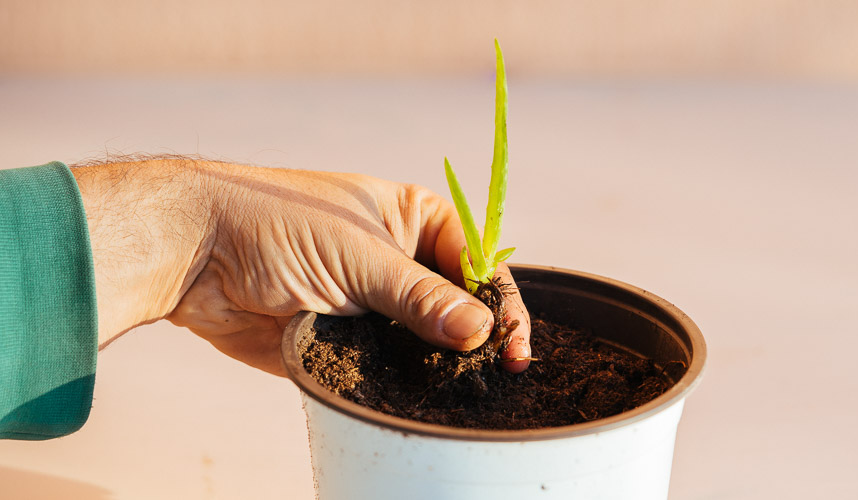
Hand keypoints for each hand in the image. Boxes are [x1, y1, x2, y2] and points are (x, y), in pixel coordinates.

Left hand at [72, 158, 530, 375]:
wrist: (195, 256)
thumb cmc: (276, 225)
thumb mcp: (360, 256)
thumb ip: (421, 297)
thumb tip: (481, 330)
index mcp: (414, 219)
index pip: (478, 261)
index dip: (500, 300)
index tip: (513, 342)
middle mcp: (401, 260)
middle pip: (460, 305)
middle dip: (479, 336)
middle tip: (503, 371)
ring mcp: (375, 303)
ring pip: (427, 341)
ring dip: (444, 363)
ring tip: (471, 388)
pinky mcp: (349, 341)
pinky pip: (390, 365)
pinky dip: (407, 381)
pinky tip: (427, 396)